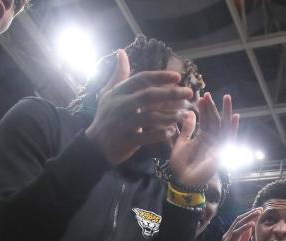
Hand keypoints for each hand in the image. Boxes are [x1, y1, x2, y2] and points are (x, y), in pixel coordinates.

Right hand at [85, 49, 194, 165]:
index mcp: (119, 92)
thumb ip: (119, 74)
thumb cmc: (106, 116)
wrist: (96, 144)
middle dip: (171, 93)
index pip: (142, 79)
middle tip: (189, 93)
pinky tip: (173, 131)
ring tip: (186, 113)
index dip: (160, 76)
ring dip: (170, 115)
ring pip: (151, 117)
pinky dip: (161, 134)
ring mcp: (124, 123)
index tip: (178, 77)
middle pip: (149, 96)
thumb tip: (121, 52)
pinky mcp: (128, 139)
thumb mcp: (109, 93)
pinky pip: (148, 137)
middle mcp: (122, 105)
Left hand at [170, 93, 238, 187]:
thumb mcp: (181, 143)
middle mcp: (212, 139)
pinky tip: (235, 116)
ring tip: (227, 98)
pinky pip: (229, 138)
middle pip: (215, 120)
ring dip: (226, 112)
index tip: (203, 96)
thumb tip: (190, 113)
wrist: (183, 180)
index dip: (204, 108)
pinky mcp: (221, 151)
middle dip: (213, 107)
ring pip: (223, 125)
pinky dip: (233, 128)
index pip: (205, 119)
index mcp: (202, 137)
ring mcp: (217, 145)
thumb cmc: (181, 165)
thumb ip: (187, 129)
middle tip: (210, 94)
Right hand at [215, 208, 261, 240]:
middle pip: (239, 220)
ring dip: (249, 217)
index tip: (259, 212)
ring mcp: (227, 240)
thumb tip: (250, 230)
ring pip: (238, 224)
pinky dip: (245, 227)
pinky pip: (237, 233)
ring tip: (258, 212)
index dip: (249, 216)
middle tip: (260, 209)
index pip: (240, 223)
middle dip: (250, 214)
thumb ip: (244, 239)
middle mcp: (227, 236)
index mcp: (230, 237)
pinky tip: (252, 223)